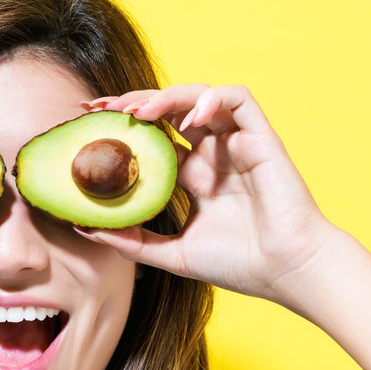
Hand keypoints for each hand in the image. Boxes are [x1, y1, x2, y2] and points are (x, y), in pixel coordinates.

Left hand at [73, 84, 336, 302]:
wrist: (287, 272)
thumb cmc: (240, 264)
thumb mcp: (171, 253)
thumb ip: (131, 240)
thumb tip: (83, 227)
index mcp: (193, 175)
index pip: (153, 138)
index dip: (122, 127)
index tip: (88, 123)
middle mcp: (212, 154)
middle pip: (168, 112)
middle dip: (132, 102)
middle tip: (99, 107)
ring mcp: (236, 143)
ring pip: (197, 98)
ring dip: (165, 97)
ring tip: (136, 111)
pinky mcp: (261, 137)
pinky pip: (238, 100)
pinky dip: (211, 99)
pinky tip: (187, 117)